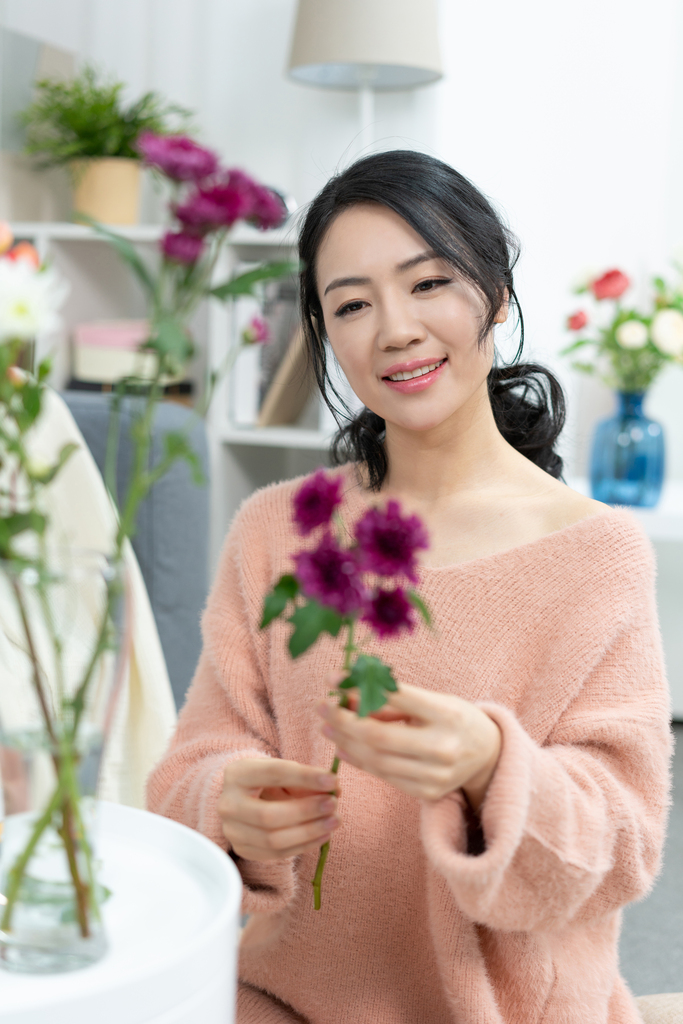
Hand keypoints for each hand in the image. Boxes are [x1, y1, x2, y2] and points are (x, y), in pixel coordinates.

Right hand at [218, 757, 340, 861]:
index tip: (332, 779)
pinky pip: (277, 854)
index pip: (273, 773)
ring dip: (309, 832)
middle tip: (333, 805)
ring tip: (334, 822)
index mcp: (237, 774)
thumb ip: (307, 778)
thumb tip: (335, 788)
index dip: (305, 777)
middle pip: (269, 815)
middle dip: (306, 811)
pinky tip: (324, 835)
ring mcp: (232, 831)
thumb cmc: (269, 780)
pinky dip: (304, 846)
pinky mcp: (243, 850)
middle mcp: (228, 804)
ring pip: (273, 840)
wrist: (245, 798)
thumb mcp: (284, 771)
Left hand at [316, 679, 500, 809]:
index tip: (334, 680)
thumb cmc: (454, 718)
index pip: (396, 697)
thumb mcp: (432, 700)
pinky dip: (360, 762)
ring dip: (345, 742)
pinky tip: (343, 748)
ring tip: (328, 726)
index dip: (359, 687)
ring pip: (377, 760)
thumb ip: (392, 698)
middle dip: (343, 721)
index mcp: (447, 714)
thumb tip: (345, 691)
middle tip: (322, 706)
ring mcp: (436, 775)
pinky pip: (384, 776)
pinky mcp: (428, 793)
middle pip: (380, 736)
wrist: (489, 754)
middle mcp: (444, 747)